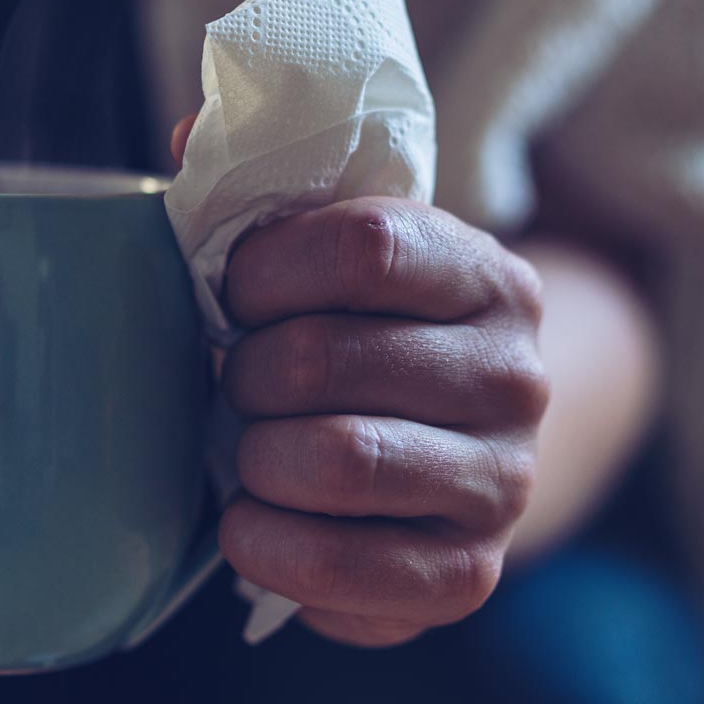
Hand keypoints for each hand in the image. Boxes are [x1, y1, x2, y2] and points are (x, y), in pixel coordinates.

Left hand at [180, 116, 547, 645]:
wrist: (459, 452)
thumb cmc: (364, 338)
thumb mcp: (334, 255)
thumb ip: (262, 189)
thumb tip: (187, 128)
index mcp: (485, 273)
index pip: (364, 244)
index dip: (265, 267)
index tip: (232, 290)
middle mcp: (515, 375)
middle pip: (326, 357)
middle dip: (242, 372)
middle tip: (232, 381)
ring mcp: (503, 480)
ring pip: (337, 460)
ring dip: (254, 458)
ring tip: (246, 451)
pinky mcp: (470, 576)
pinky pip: (345, 568)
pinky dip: (269, 547)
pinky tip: (250, 525)